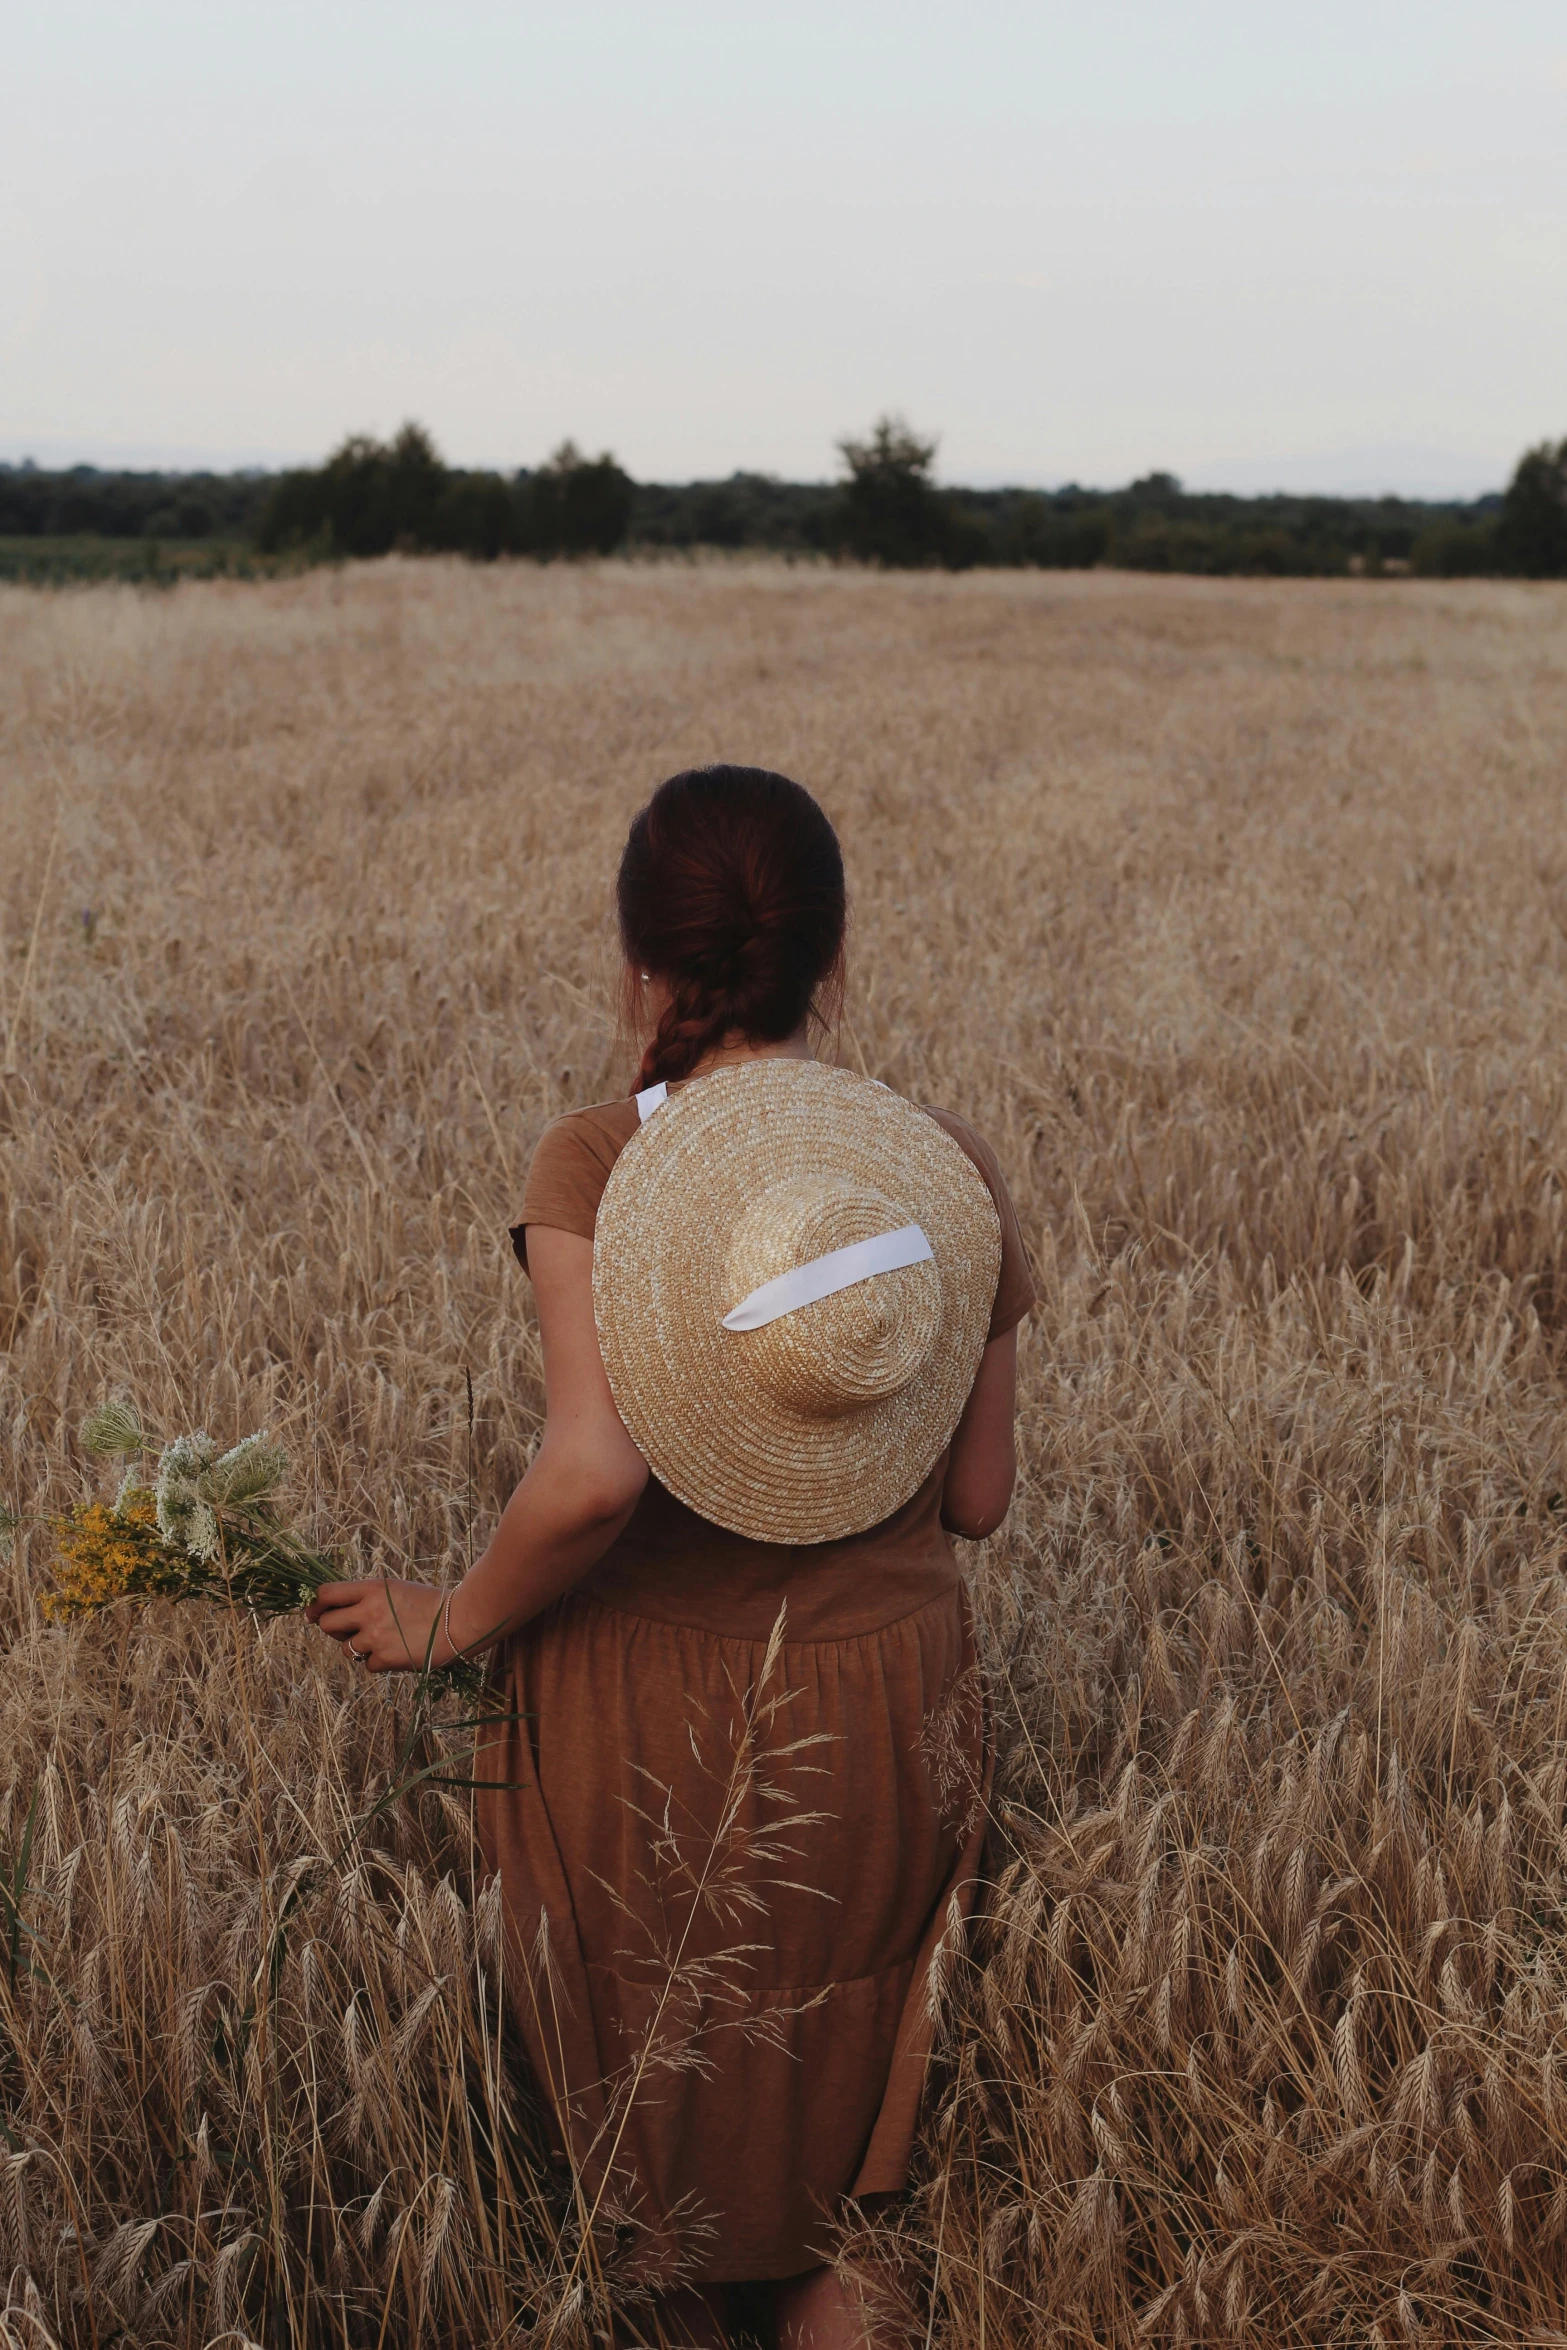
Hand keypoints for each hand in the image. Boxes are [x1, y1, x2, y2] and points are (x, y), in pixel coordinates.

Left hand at [305, 1577, 454, 1673]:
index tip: (312, 1611)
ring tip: (381, 1640)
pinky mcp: (386, 1659)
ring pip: (345, 1648)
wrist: (459, 1621)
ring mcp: (376, 1637)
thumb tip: (336, 1610)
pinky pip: (367, 1665)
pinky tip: (396, 1651)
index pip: (327, 1594)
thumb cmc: (429, 1603)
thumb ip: (366, 1597)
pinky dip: (377, 1661)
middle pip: (326, 1623)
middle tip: (345, 1629)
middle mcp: (369, 1611)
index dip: (314, 1604)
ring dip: (357, 1647)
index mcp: (372, 1588)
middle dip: (332, 1627)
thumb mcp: (395, 1589)